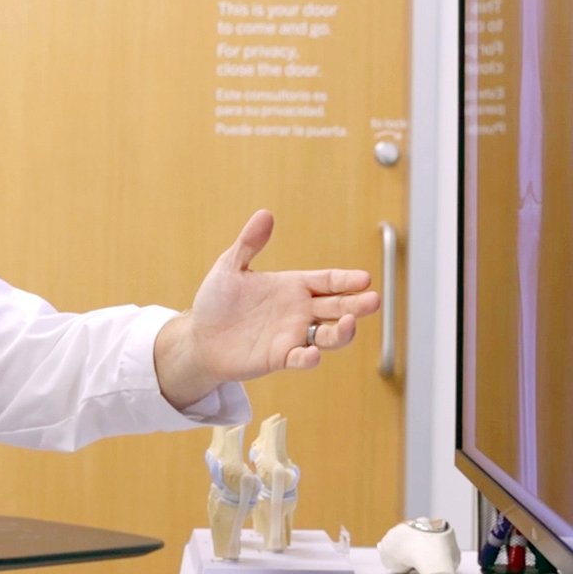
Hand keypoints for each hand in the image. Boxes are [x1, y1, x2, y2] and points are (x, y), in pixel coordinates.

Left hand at [154, 209, 381, 406]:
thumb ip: (249, 243)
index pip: (328, 281)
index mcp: (293, 287)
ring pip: (328, 335)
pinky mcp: (279, 357)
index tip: (365, 279)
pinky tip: (312, 353)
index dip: (347, 280)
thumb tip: (264, 215)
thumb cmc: (216, 302)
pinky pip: (300, 358)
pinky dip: (309, 357)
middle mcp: (299, 311)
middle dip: (357, 304)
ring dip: (342, 332)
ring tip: (349, 324)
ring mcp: (292, 335)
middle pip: (337, 307)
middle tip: (372, 300)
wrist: (200, 337)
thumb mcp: (230, 267)